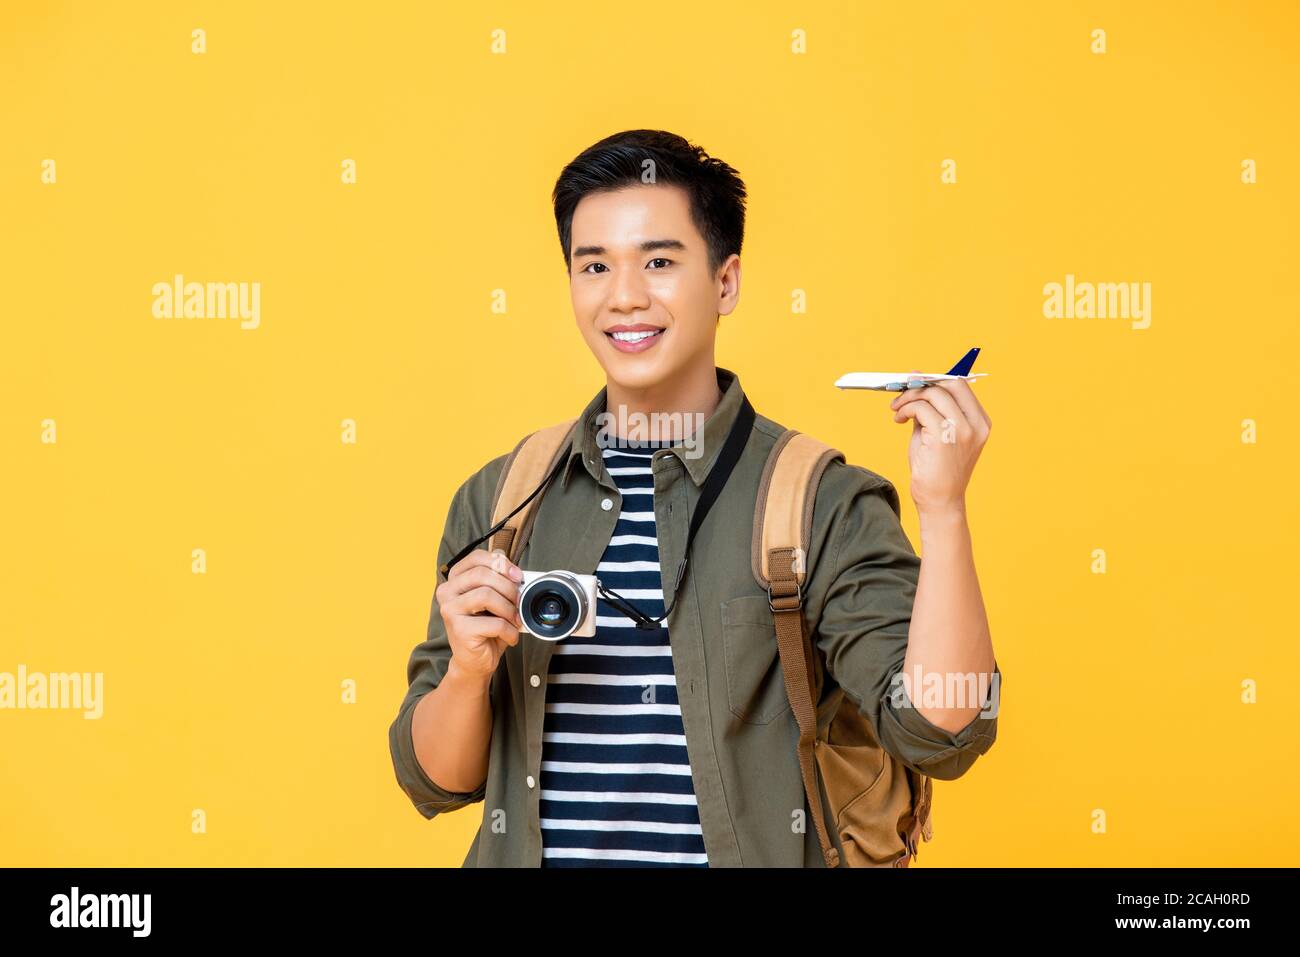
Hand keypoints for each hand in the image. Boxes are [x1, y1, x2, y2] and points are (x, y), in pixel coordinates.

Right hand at [438, 547, 524, 681]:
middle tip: (519, 602)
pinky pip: (493, 623)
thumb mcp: (494, 599)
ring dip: (509, 609)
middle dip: (508, 588)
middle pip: (482, 575)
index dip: (501, 563)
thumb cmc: (486, 627)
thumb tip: (514, 570)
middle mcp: (447, 591)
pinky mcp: (459, 629)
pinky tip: (510, 637)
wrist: (475, 660)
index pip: (477, 558)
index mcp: (455, 579)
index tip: (518, 576)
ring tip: (514, 621)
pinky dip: (509, 630)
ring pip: (487, 595)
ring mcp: (450, 610)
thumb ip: (499, 580)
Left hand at [889, 373, 990, 514]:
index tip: (915, 380)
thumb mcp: (936, 434)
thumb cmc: (936, 471)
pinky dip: (906, 409)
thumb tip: (916, 384)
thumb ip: (932, 410)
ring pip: (933, 394)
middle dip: (922, 384)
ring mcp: (963, 430)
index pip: (961, 386)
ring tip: (897, 410)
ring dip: (909, 397)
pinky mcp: (944, 437)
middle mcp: (976, 424)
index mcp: (980, 422)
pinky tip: (899, 419)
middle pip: (949, 385)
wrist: (939, 501)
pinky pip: (921, 408)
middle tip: (902, 392)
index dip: (935, 379)